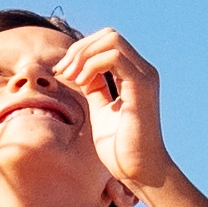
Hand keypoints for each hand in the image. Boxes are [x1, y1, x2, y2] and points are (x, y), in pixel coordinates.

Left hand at [58, 28, 170, 204]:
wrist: (138, 170)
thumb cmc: (120, 147)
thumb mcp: (101, 109)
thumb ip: (94, 87)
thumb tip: (80, 69)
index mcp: (135, 75)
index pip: (107, 43)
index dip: (81, 51)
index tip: (62, 73)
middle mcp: (143, 71)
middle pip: (109, 35)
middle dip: (80, 49)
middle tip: (63, 72)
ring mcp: (145, 76)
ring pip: (112, 40)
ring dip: (84, 55)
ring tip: (70, 77)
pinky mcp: (142, 85)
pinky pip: (114, 57)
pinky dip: (92, 64)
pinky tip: (81, 82)